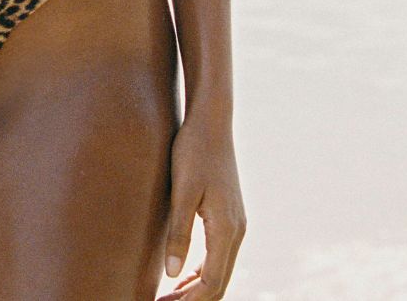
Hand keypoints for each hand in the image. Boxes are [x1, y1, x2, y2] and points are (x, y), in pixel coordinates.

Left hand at [157, 109, 246, 299]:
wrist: (211, 121)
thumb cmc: (194, 151)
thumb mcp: (182, 191)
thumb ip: (179, 233)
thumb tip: (173, 276)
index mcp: (226, 229)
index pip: (212, 283)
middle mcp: (236, 231)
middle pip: (218, 282)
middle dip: (194, 299)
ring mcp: (235, 224)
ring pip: (219, 270)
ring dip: (197, 288)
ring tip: (170, 298)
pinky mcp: (228, 216)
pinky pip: (219, 255)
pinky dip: (202, 271)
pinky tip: (183, 275)